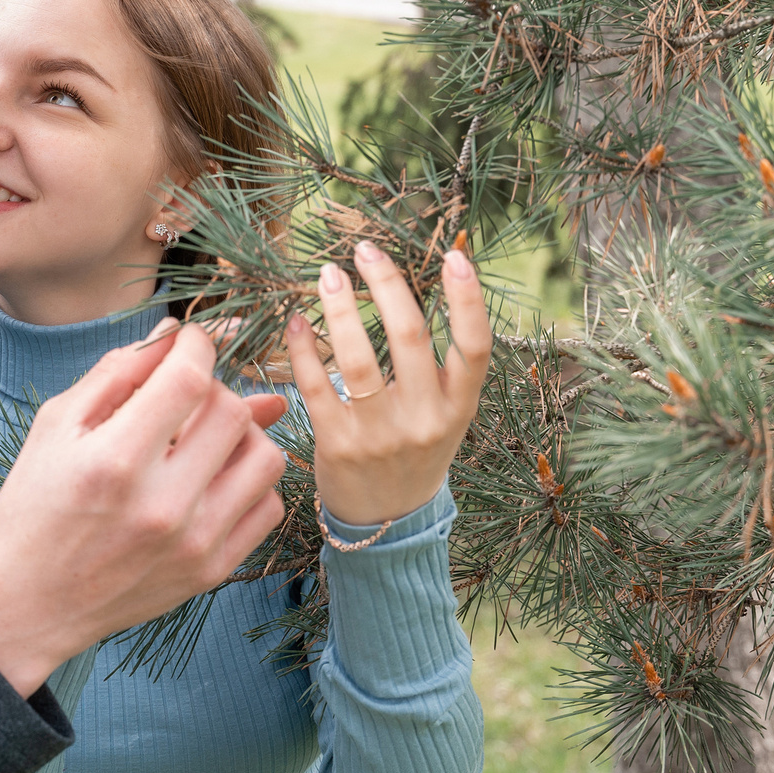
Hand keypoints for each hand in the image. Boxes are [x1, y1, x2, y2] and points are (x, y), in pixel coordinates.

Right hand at [0, 320, 287, 695]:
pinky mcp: (211, 572)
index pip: (190, 377)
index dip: (197, 344)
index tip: (189, 343)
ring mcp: (194, 543)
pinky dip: (251, 483)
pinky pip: (269, 507)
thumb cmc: (34, 505)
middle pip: (232, 412)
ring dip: (243, 434)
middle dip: (214, 388)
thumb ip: (118, 372)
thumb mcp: (57, 426)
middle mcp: (162, 504)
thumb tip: (174, 332)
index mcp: (115, 460)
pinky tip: (215, 479)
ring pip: (265, 458)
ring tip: (206, 439)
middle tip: (186, 396)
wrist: (27, 602)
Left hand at [290, 241, 492, 528]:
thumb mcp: (446, 414)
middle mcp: (426, 420)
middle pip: (410, 337)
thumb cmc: (415, 450)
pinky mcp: (338, 446)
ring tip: (329, 276)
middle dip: (386, 284)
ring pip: (358, 358)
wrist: (388, 522)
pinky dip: (304, 348)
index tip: (453, 255)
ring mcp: (381, 435)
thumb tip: (414, 287)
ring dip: (341, 308)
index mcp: (459, 407)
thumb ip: (441, 365)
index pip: (475, 347)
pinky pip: (317, 385)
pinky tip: (298, 322)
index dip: (467, 299)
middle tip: (365, 250)